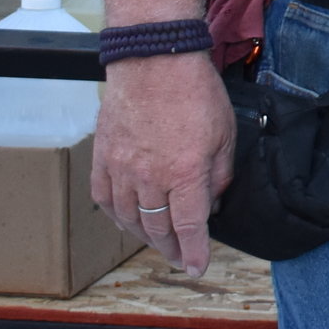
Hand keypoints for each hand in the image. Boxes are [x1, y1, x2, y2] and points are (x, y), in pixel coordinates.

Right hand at [90, 54, 234, 277]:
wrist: (154, 62)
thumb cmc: (195, 92)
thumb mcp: (225, 134)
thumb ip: (219, 174)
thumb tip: (212, 202)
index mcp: (186, 173)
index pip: (190, 226)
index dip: (194, 251)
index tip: (196, 267)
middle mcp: (151, 178)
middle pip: (157, 228)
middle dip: (171, 248)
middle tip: (180, 258)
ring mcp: (122, 169)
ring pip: (129, 218)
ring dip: (144, 236)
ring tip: (157, 242)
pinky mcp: (103, 158)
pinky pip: (105, 198)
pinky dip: (116, 216)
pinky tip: (126, 221)